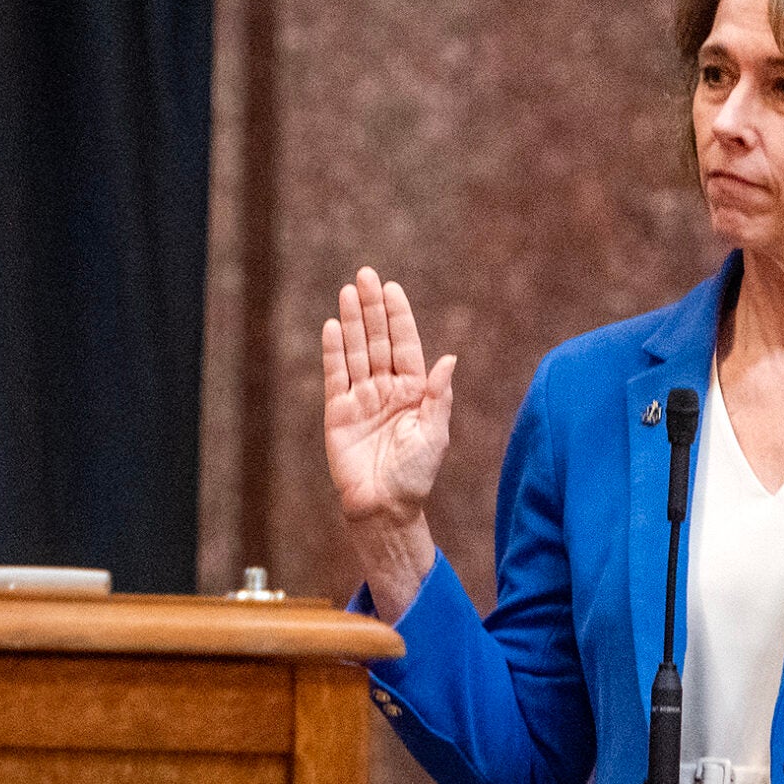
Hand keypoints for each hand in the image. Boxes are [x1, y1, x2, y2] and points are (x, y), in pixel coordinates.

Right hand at [322, 265, 455, 617]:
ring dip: (353, 321)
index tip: (392, 288)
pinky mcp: (338, 413)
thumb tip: (449, 359)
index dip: (398, 316)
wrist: (384, 508)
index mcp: (412, 391)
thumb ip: (438, 396)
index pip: (404, 345)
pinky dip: (334, 351)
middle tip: (366, 275)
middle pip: (377, 340)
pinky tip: (334, 326)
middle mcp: (386, 390)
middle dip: (372, 308)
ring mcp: (361, 399)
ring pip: (356, 351)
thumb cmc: (415, 476)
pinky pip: (336, 376)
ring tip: (348, 291)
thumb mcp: (435, 434)